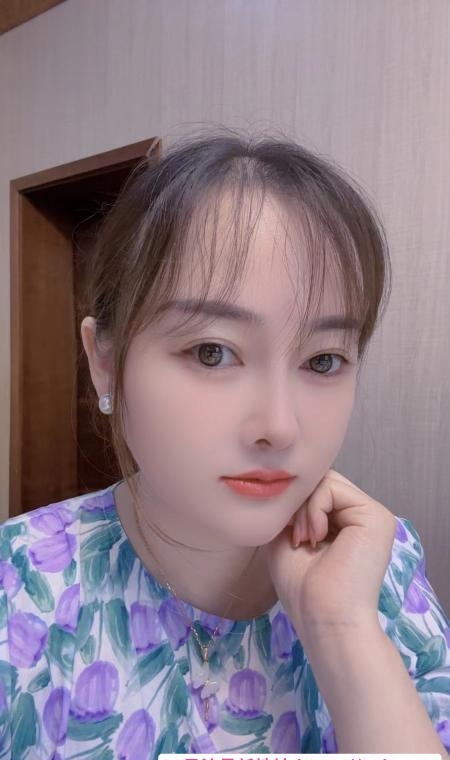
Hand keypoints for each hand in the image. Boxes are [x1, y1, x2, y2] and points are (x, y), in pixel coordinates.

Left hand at [265, 469, 395, 639]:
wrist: (324, 618)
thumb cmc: (303, 589)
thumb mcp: (287, 538)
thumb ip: (292, 508)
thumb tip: (289, 482)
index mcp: (347, 526)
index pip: (316, 492)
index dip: (295, 506)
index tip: (288, 536)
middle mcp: (363, 519)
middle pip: (321, 482)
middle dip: (299, 505)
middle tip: (296, 537)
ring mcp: (373, 516)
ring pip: (325, 481)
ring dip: (304, 509)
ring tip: (305, 539)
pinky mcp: (376, 516)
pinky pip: (332, 487)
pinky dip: (314, 508)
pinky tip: (316, 536)